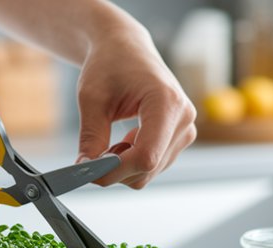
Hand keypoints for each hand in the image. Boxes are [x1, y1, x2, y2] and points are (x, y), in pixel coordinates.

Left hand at [75, 31, 196, 188]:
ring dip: (123, 165)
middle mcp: (184, 119)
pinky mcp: (181, 137)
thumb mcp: (92, 99)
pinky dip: (132, 162)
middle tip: (92, 152)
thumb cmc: (110, 65)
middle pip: (147, 168)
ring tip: (110, 139)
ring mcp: (186, 130)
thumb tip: (85, 170)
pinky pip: (154, 166)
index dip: (115, 170)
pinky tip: (125, 141)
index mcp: (167, 102)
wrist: (126, 50)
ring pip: (150, 172)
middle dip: (115, 169)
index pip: (146, 156)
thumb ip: (91, 137)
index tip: (89, 172)